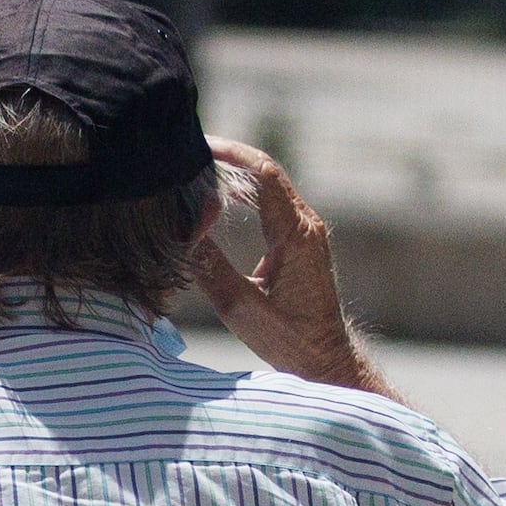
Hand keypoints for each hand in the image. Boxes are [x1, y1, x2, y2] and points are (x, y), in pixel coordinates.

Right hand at [189, 138, 392, 398]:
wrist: (324, 358)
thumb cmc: (290, 341)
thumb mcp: (242, 309)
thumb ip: (211, 269)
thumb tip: (181, 235)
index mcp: (297, 236)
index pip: (264, 176)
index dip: (232, 155)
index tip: (200, 147)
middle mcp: (306, 226)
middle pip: (266, 173)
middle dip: (229, 159)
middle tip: (189, 153)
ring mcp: (306, 231)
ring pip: (268, 186)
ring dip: (235, 175)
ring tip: (197, 170)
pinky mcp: (300, 241)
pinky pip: (270, 204)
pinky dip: (243, 195)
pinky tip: (217, 197)